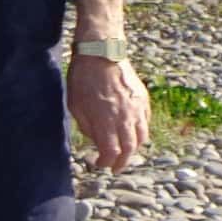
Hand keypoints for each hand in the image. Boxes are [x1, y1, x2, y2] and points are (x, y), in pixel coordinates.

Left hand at [69, 55, 149, 171]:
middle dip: (122, 162)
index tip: (99, 164)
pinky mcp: (143, 99)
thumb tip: (96, 142)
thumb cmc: (83, 78)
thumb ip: (87, 127)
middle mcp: (125, 117)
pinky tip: (132, 133)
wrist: (101, 52)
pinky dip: (140, 132)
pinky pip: (146, 122)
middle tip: (115, 167)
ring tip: (125, 153)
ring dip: (134, 149)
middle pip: (130, 149)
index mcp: (106, 121)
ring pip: (142, 137)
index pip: (111, 152)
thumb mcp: (76, 106)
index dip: (105, 162)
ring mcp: (137, 108)